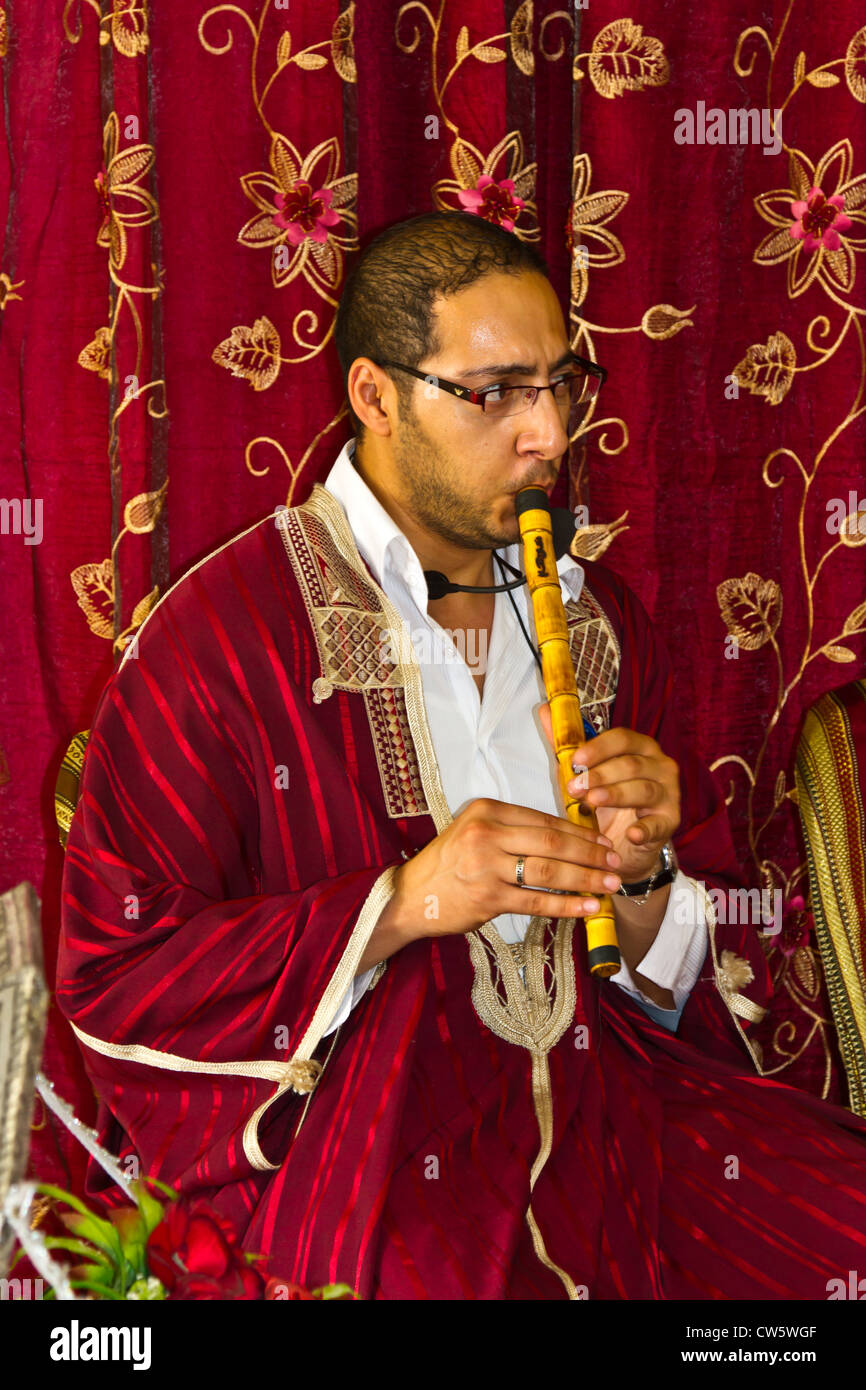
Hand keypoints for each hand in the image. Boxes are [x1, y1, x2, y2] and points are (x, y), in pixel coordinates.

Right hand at [387, 796, 625, 943]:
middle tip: (614, 861)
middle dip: (590, 853)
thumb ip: (512, 831)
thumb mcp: (474, 832)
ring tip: (609, 884)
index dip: (579, 831)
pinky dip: (566, 905)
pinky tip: (588, 907)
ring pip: (548, 871)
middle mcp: (486, 834)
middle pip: (551, 842)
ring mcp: (486, 867)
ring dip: (585, 878)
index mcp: (486, 811)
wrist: (410, 897)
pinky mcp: (488, 899)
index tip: (603, 840)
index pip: (544, 819)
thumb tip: (565, 839)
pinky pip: (536, 902)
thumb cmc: (447, 864)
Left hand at [538, 704, 679, 883]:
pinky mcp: (670, 821)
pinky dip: (645, 829)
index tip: (576, 760)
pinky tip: (632, 834)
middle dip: (600, 775)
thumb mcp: (584, 772)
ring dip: (615, 794)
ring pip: (643, 789)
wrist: (623, 842)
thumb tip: (544, 709)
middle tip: (575, 787)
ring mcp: (669, 793)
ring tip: (591, 802)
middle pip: (631, 764)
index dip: (599, 748)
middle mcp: (659, 765)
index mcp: (640, 747)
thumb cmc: (605, 800)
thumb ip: (566, 744)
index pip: (623, 738)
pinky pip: (658, 823)